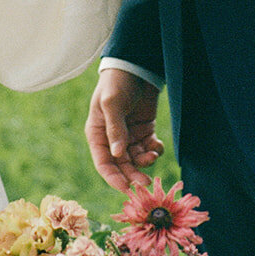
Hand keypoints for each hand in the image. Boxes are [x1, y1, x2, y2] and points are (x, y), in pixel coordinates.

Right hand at [86, 67, 163, 190]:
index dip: (113, 178)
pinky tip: (157, 145)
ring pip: (136, 159)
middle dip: (133, 175)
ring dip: (145, 162)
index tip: (125, 189)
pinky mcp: (144, 131)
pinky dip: (154, 150)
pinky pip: (149, 149)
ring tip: (152, 154)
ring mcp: (129, 136)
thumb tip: (118, 155)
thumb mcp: (112, 102)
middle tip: (145, 183)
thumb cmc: (117, 82)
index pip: (103, 163)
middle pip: (121, 166)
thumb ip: (115, 129)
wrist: (137, 66)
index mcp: (97, 133)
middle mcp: (112, 138)